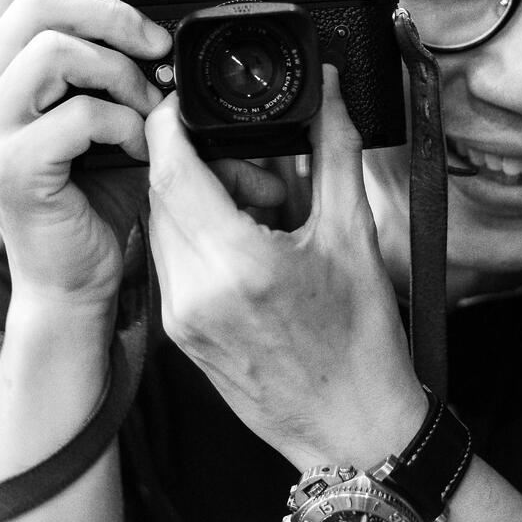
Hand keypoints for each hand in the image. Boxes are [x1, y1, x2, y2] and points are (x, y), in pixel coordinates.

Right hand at [0, 0, 171, 310]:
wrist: (74, 275)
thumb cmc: (95, 189)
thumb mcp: (104, 107)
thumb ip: (113, 57)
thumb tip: (155, 7)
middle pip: (38, 1)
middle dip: (114, 12)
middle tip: (158, 46)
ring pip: (55, 49)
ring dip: (123, 72)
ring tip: (150, 106)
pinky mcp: (11, 164)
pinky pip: (79, 112)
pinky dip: (126, 124)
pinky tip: (139, 147)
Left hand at [145, 66, 427, 470]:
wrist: (353, 431)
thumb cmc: (361, 343)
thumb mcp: (355, 236)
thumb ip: (335, 150)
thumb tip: (329, 91)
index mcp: (240, 265)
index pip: (172, 171)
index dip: (169, 124)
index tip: (183, 101)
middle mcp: (196, 293)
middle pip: (162, 193)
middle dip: (195, 160)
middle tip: (249, 161)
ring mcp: (180, 319)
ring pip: (160, 226)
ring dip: (194, 198)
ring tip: (257, 207)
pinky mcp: (178, 336)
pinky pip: (169, 262)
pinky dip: (196, 235)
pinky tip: (244, 243)